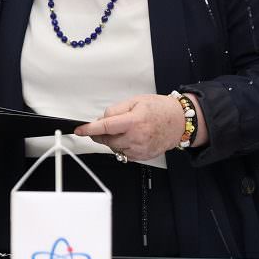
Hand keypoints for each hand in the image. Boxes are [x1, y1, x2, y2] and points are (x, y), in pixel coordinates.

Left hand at [74, 94, 188, 161]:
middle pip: (107, 139)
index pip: (105, 126)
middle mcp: (137, 137)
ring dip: (112, 139)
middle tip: (105, 126)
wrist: (179, 122)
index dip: (90, 129)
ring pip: (114, 147)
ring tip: (125, 129)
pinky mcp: (142, 156)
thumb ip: (116, 110)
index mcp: (134, 121)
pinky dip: (122, 146)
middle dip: (101, 133)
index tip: (79, 130)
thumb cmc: (160, 109)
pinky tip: (131, 137)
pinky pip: (124, 153)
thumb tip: (102, 119)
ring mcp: (140, 149)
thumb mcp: (136, 101)